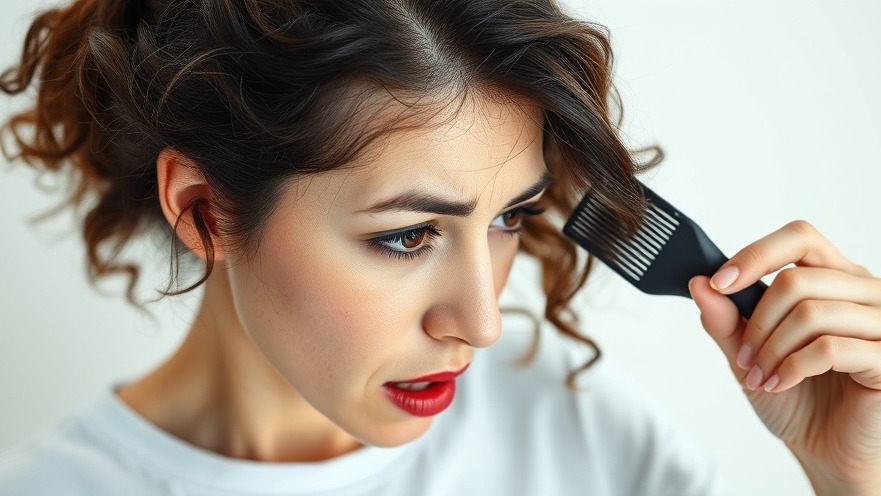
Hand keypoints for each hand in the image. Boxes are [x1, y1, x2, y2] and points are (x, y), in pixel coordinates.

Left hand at [688, 220, 880, 494]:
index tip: (719, 283)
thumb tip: (699, 283)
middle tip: (742, 356)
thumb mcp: (748, 354)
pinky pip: (831, 348)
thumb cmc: (797, 397)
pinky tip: (782, 383)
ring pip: (811, 312)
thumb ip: (726, 319)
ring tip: (759, 375)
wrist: (827, 449)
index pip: (799, 237)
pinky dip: (793, 367)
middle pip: (795, 279)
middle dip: (756, 322)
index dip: (755, 254)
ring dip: (771, 349)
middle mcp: (863, 292)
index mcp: (833, 278)